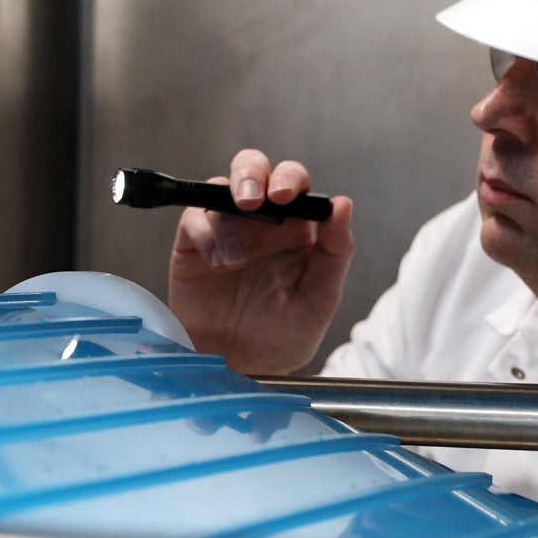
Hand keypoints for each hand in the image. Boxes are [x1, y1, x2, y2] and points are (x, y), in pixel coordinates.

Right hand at [167, 149, 354, 375]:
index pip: (295, 185)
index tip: (286, 196)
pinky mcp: (194, 246)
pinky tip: (218, 263)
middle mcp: (259, 223)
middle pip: (254, 170)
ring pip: (221, 186)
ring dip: (228, 206)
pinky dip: (206, 234)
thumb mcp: (320, 300)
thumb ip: (336, 252)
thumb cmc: (283, 336)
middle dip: (252, 173)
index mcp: (295, 229)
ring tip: (236, 253)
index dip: (290, 180)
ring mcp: (225, 231)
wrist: (242, 367)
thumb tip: (343, 205)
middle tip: (253, 198)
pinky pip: (195, 219)